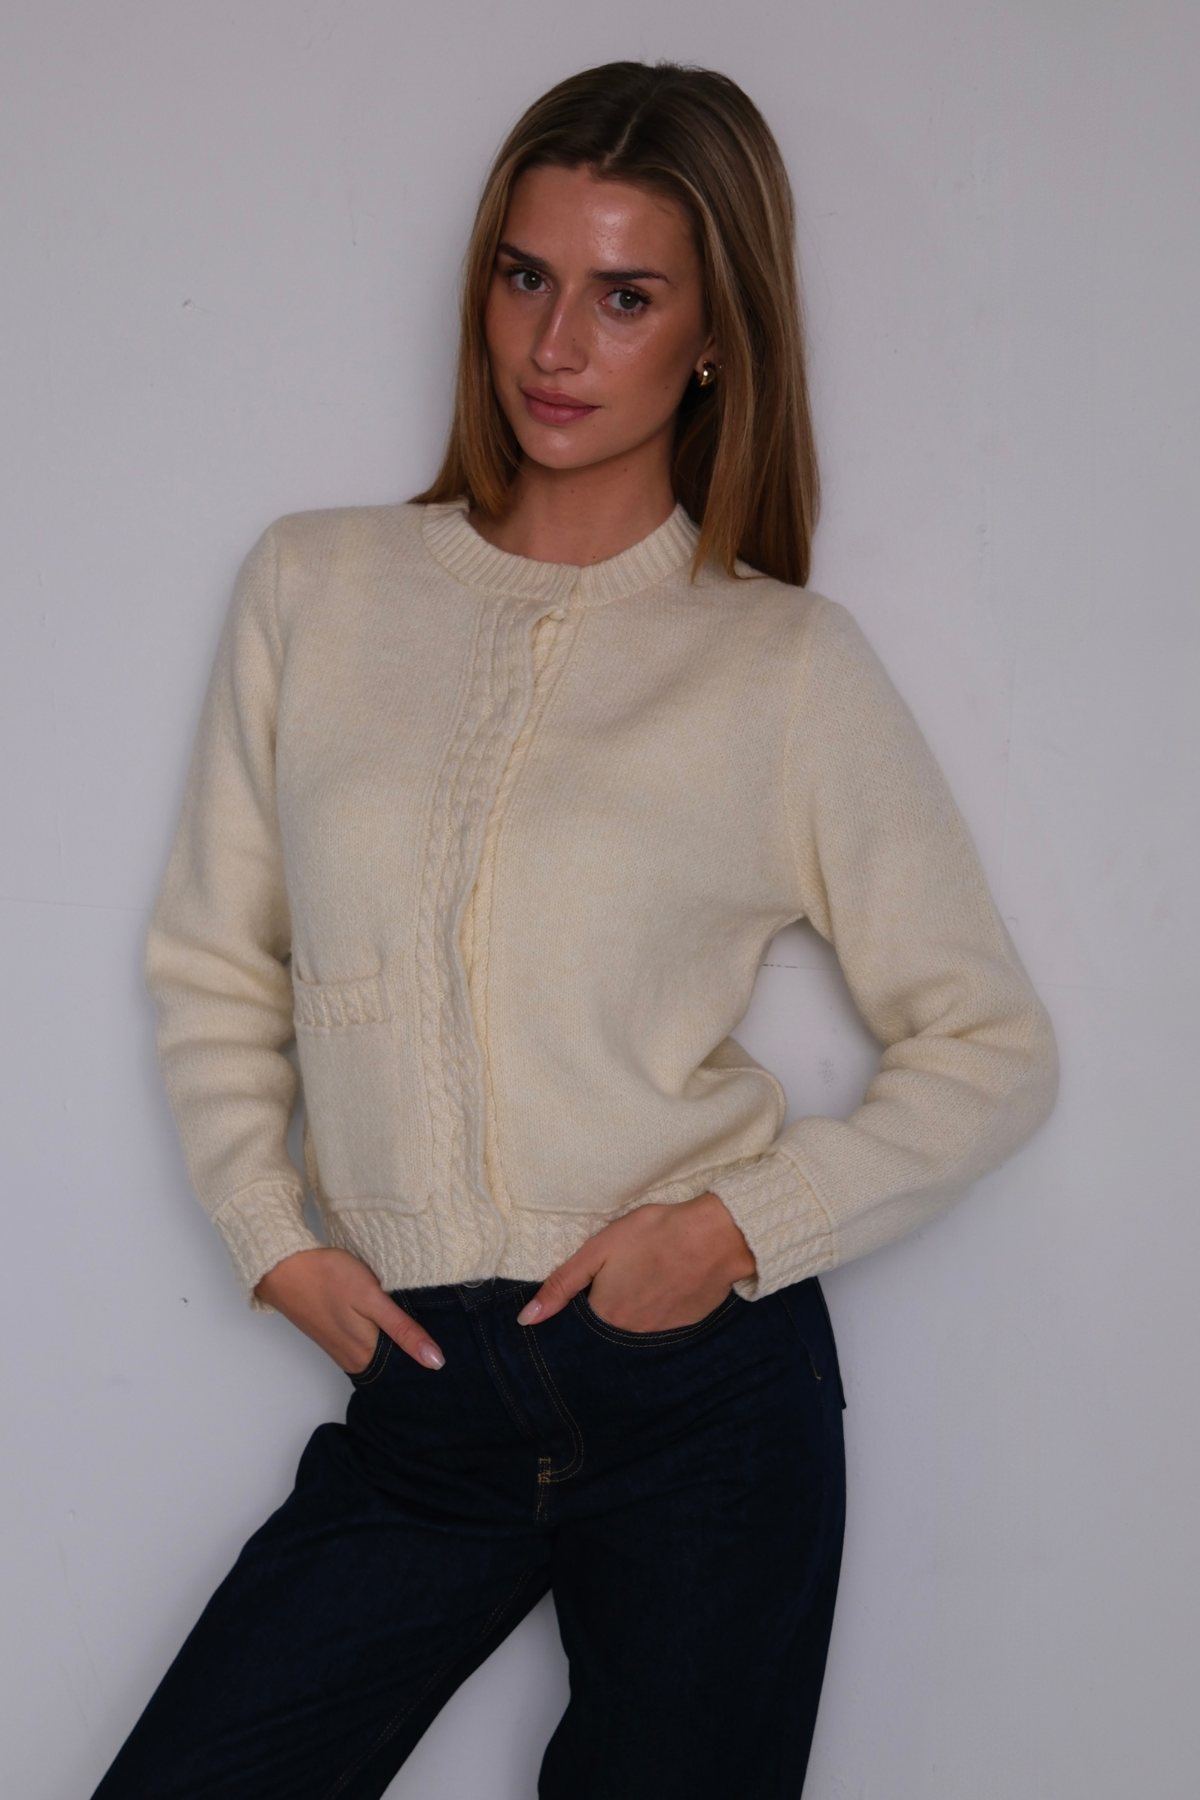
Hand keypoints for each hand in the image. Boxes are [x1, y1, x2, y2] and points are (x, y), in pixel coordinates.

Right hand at [254, 1247, 444, 1372]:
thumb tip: (435, 1362)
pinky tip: (394, 1322)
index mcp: (365, 1356)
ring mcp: (342, 1347)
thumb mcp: (372, 1299)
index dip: (428, 1364)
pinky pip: (367, 1343)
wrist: (283, 1266)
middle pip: (394, 1364)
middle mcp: (353, 1359)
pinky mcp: (335, 1333)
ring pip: (382, 1353)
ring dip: (399, 1344)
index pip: (406, 1372)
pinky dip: (383, 1335)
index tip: (453, 1355)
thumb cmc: (328, 1278)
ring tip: (425, 1329)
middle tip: (446, 1339)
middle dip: (417, 1355)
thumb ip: (403, 1330)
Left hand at [516, 1192, 755, 1332]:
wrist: (715, 1237)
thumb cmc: (653, 1234)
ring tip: (646, 1274)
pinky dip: (661, 1304)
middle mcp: (630, 1333)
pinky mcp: (686, 1324)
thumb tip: (526, 1320)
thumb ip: (562, 1285)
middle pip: (609, 1322)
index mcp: (605, 1315)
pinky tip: (668, 1281)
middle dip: (611, 1301)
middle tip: (626, 1271)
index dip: (586, 1296)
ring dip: (637, 1304)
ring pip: (637, 1322)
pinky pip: (663, 1320)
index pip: (581, 1318)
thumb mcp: (599, 1250)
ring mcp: (661, 1331)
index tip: (597, 1279)